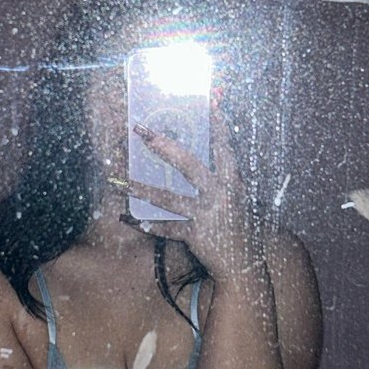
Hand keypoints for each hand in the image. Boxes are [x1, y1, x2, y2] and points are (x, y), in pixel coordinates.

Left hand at [115, 104, 252, 282]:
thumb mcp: (238, 199)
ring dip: (143, 190)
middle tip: (142, 132)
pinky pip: (167, 229)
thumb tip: (205, 160)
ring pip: (169, 199)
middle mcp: (220, 195)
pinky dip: (149, 226)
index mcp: (232, 183)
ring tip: (122, 182)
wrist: (245, 264)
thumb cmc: (240, 228)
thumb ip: (223, 180)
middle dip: (164, 146)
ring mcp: (206, 215)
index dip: (216, 126)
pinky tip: (130, 220)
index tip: (208, 104)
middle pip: (188, 165)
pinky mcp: (196, 235)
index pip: (223, 149)